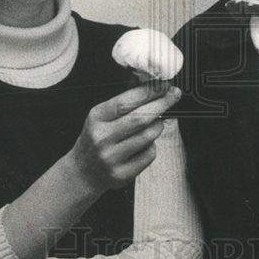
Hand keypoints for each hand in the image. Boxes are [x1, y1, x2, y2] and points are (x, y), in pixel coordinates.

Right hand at [68, 82, 180, 196]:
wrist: (83, 171)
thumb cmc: (98, 137)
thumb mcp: (102, 116)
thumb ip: (124, 102)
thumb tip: (151, 85)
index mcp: (96, 118)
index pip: (125, 102)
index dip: (148, 92)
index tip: (163, 84)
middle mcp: (102, 138)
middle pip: (140, 118)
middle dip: (162, 103)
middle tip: (174, 95)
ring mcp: (111, 157)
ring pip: (148, 136)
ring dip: (158, 125)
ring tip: (156, 121)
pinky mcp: (122, 173)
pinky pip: (149, 154)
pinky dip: (152, 145)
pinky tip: (145, 143)